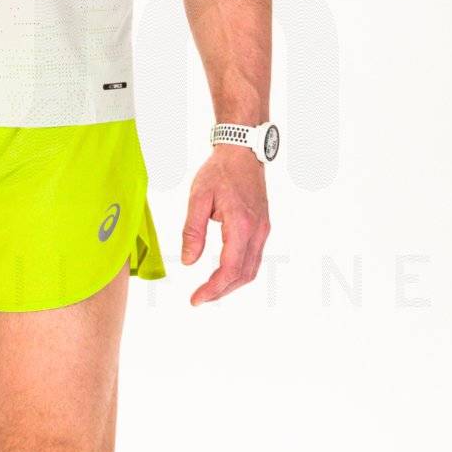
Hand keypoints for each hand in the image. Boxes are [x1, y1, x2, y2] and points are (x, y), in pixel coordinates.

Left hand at [180, 147, 270, 304]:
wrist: (242, 152)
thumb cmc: (220, 171)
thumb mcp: (198, 198)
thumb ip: (193, 232)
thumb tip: (189, 261)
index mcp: (241, 224)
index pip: (230, 268)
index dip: (213, 289)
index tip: (196, 299)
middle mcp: (257, 230)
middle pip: (243, 275)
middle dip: (221, 291)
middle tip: (199, 298)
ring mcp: (263, 230)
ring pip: (251, 269)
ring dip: (230, 284)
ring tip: (208, 289)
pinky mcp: (262, 228)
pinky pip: (253, 258)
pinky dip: (238, 272)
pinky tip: (222, 273)